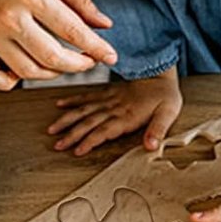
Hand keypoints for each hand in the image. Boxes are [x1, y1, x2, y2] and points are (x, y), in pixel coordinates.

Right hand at [0, 0, 116, 89]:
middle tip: (89, 62)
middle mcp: (10, 18)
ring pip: (27, 72)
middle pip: (52, 58)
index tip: (111, 56)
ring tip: (64, 62)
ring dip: (52, 74)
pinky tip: (24, 70)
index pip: (72, 30)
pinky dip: (10, 82)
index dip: (96, 47)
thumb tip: (105, 25)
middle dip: (78, 66)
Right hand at [48, 67, 181, 154]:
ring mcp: (108, 99)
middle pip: (89, 122)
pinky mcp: (107, 92)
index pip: (104, 130)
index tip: (76, 150)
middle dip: (72, 134)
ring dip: (67, 119)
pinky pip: (87, 96)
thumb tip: (151, 147)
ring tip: (52, 129)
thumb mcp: (168, 113)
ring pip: (83, 110)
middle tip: (57, 145)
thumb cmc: (165, 95)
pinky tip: (60, 105)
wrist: (161, 71)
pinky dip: (72, 100)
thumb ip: (158, 130)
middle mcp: (114, 108)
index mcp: (127, 115)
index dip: (90, 140)